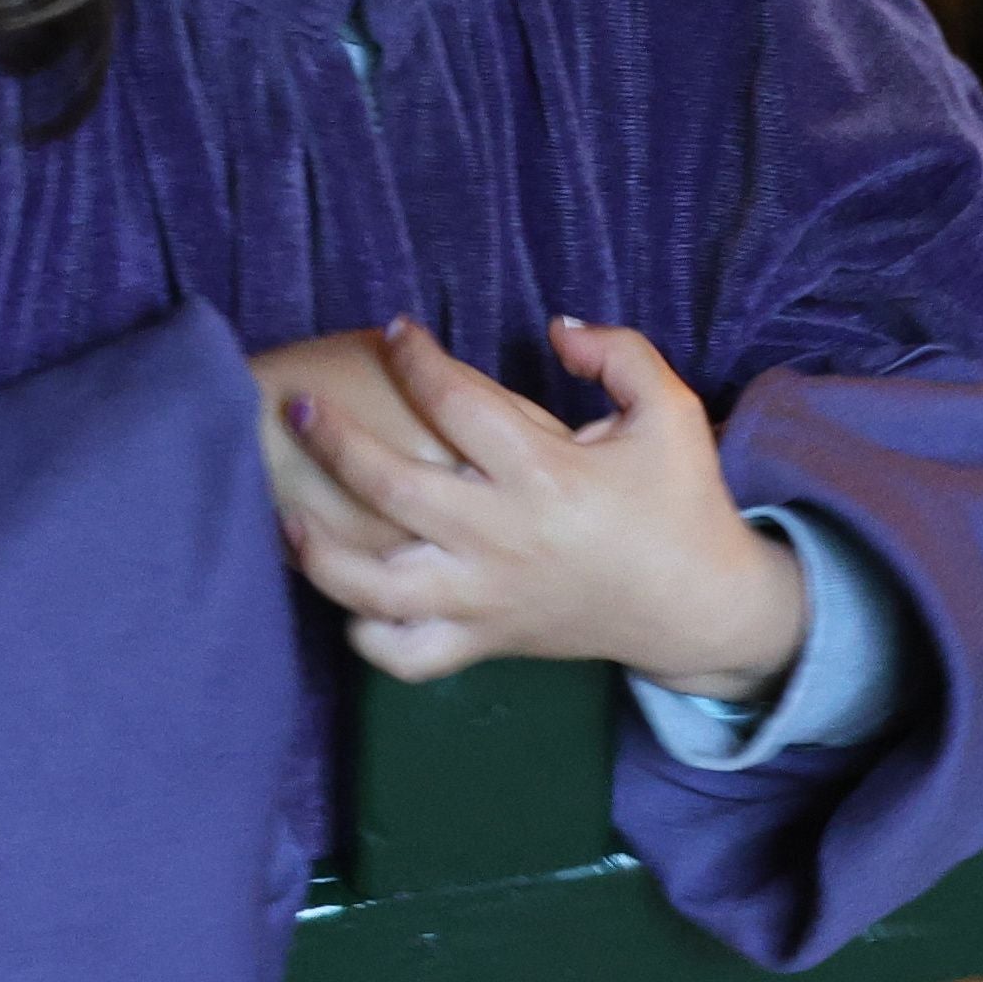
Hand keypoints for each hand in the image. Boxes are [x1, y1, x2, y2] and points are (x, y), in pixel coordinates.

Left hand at [259, 315, 807, 694]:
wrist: (697, 606)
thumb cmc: (679, 500)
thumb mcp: (672, 410)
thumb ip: (620, 354)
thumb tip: (557, 326)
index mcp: (546, 474)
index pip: (458, 404)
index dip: (416, 360)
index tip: (396, 331)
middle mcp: (504, 538)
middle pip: (392, 488)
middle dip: (334, 441)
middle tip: (299, 405)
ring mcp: (486, 598)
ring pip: (377, 588)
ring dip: (320, 552)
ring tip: (285, 515)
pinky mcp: (484, 643)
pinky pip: (405, 655)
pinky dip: (365, 634)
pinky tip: (348, 599)